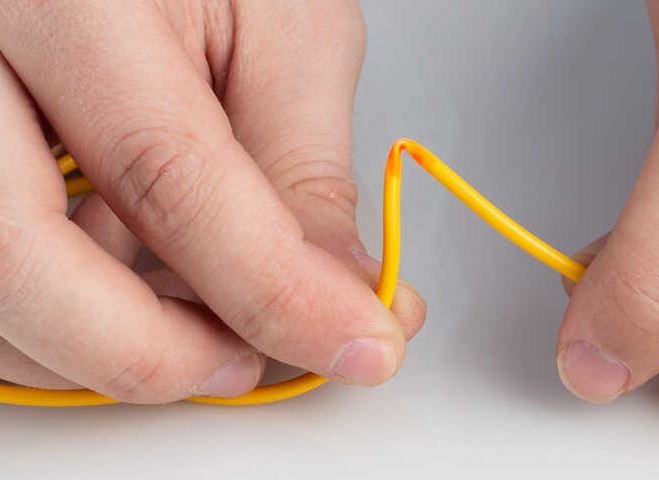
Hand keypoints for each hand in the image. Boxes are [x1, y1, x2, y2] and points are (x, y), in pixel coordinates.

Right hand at [0, 0, 423, 402]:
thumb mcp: (281, 29)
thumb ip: (303, 168)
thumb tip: (343, 293)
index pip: (169, 177)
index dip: (273, 289)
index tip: (358, 342)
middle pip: (21, 260)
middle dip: (154, 351)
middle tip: (249, 360)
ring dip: (109, 345)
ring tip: (210, 324)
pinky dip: (73, 314)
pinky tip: (138, 285)